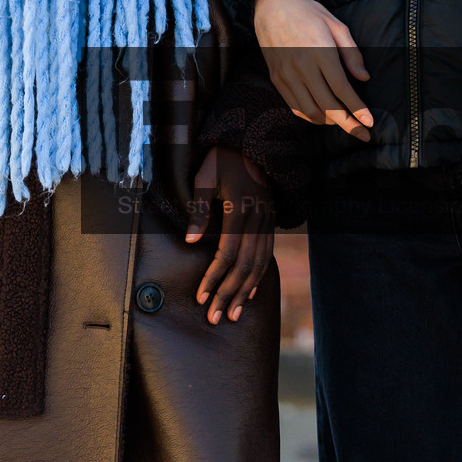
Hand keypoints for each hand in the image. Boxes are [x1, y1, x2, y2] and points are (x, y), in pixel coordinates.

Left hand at [185, 147, 274, 324]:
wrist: (253, 143)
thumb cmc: (221, 159)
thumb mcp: (204, 176)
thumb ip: (198, 209)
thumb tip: (190, 242)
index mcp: (240, 209)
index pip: (227, 253)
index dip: (214, 277)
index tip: (201, 297)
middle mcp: (258, 220)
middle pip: (244, 266)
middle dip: (228, 294)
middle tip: (215, 318)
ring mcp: (267, 222)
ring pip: (258, 265)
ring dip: (244, 292)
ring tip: (231, 315)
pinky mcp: (270, 223)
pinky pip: (267, 255)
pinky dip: (258, 277)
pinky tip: (249, 294)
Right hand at [252, 0, 372, 136]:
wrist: (272, 6)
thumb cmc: (308, 13)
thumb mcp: (336, 25)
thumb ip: (351, 52)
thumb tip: (364, 78)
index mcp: (320, 51)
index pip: (342, 89)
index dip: (357, 109)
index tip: (369, 123)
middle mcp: (302, 66)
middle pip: (328, 106)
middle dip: (348, 124)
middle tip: (362, 134)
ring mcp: (287, 75)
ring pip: (310, 111)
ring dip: (329, 122)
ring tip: (343, 122)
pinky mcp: (277, 79)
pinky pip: (295, 106)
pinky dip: (311, 117)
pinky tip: (323, 116)